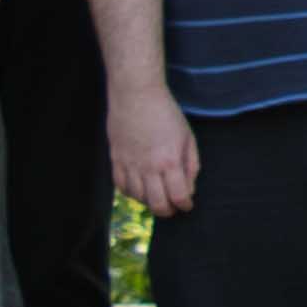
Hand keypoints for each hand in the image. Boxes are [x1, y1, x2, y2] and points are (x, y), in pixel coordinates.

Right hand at [110, 89, 200, 217]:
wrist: (136, 96)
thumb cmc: (166, 114)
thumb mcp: (188, 137)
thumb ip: (190, 165)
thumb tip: (189, 188)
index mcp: (170, 161)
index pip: (178, 196)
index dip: (185, 205)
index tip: (187, 205)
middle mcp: (148, 167)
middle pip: (157, 204)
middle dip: (168, 211)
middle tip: (172, 208)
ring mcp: (129, 164)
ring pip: (138, 197)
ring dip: (149, 202)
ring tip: (157, 197)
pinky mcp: (115, 160)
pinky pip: (121, 186)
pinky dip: (131, 193)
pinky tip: (139, 189)